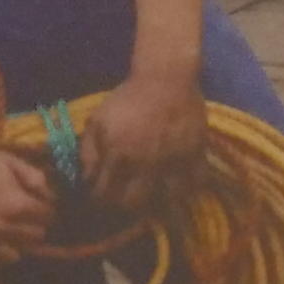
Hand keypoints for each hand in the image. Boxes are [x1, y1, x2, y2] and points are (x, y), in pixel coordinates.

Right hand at [0, 131, 56, 265]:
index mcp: (16, 205)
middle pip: (35, 238)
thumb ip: (32, 175)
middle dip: (34, 227)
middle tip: (26, 219)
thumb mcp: (3, 159)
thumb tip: (48, 192)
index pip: (48, 216)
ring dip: (15, 244)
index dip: (46, 209)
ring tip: (7, 233)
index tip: (40, 206)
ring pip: (15, 256)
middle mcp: (3, 230)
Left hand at [80, 66, 207, 206]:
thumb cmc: (128, 99)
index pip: (104, 195)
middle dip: (126, 206)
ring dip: (159, 201)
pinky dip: (189, 188)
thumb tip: (86, 179)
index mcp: (119, 154)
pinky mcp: (196, 154)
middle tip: (125, 199)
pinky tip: (179, 185)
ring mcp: (174, 161)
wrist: (165, 77)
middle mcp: (146, 163)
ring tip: (153, 195)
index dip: (99, 200)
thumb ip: (88, 151)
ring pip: (168, 200)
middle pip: (135, 204)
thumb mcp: (98, 120)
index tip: (101, 198)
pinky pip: (197, 183)